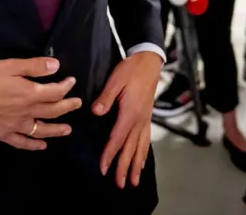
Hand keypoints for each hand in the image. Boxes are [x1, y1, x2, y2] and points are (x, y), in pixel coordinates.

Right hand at [0, 57, 81, 149]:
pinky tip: (42, 146)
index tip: (71, 81)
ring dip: (57, 130)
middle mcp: (27, 112)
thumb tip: (56, 66)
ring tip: (68, 130)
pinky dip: (34, 145)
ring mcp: (16, 126)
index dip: (66, 86)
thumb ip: (34, 66)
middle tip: (77, 104)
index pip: (55, 92)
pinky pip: (23, 143)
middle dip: (68, 107)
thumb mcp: (10, 66)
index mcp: (30, 94)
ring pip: (42, 130)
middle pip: (53, 111)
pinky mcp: (4, 135)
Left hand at [92, 51, 162, 188]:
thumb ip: (106, 97)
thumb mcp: (116, 79)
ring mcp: (145, 120)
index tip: (103, 169)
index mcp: (130, 113)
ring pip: (140, 147)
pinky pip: (146, 140)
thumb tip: (96, 112)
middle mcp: (139, 120)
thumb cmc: (131, 69)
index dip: (110, 154)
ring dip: (136, 165)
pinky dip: (143, 153)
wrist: (149, 62)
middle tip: (120, 184)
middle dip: (124, 167)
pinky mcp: (147, 117)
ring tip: (134, 181)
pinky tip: (141, 161)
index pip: (117, 139)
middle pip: (130, 148)